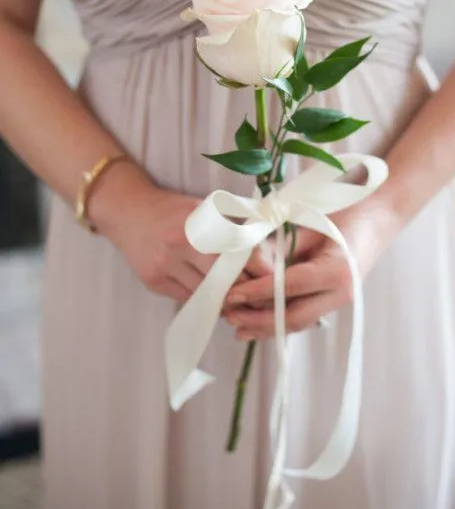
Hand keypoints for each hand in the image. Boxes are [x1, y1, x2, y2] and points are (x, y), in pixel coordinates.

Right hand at [89, 161, 271, 302]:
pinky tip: (213, 297)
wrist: (128, 211)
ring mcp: (164, 266)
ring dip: (224, 299)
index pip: (235, 253)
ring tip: (239, 298)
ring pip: (205, 295)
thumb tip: (266, 255)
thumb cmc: (174, 210)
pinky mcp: (154, 282)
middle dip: (243, 289)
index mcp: (197, 223)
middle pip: (222, 279)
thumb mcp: (204, 209)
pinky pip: (187, 299)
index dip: (256, 269)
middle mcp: (180, 245)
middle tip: (259, 294)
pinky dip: (203, 300)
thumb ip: (232, 228)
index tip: (271, 277)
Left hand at [224, 202, 393, 339]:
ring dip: (266, 327)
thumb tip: (250, 264)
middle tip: (230, 316)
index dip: (259, 293)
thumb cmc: (345, 212)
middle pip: (294, 317)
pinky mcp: (334, 301)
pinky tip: (258, 325)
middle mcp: (341, 293)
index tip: (233, 294)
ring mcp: (340, 301)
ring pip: (298, 323)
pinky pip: (304, 316)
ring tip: (237, 327)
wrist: (379, 216)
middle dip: (258, 320)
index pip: (290, 288)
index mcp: (337, 271)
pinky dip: (280, 322)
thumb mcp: (311, 224)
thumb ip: (282, 247)